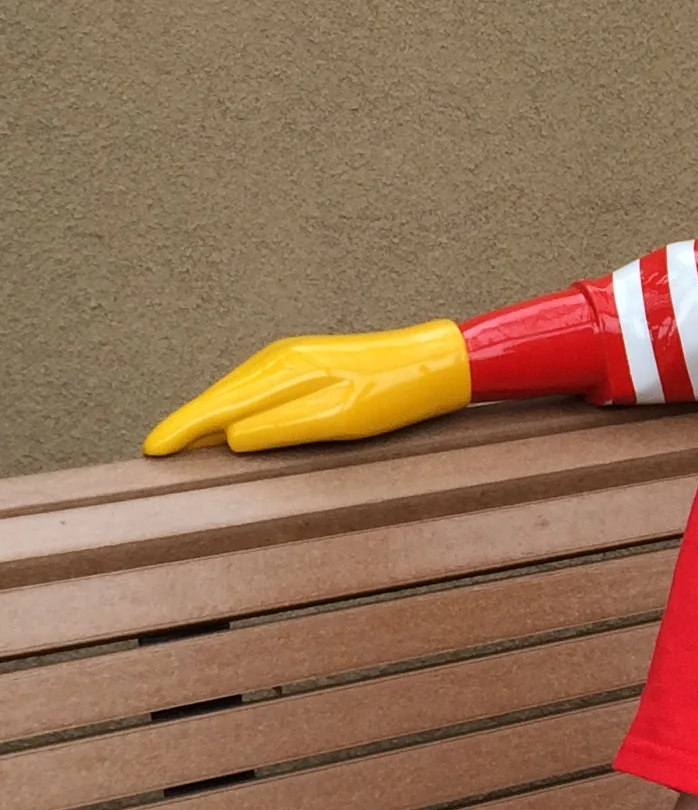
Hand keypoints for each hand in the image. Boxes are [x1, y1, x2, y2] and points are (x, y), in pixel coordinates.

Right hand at [143, 321, 472, 454]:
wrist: (434, 363)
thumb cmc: (393, 397)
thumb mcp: (342, 421)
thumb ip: (284, 428)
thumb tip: (228, 438)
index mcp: (285, 374)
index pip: (220, 408)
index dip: (184, 431)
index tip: (152, 451)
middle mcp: (281, 360)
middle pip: (220, 397)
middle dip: (186, 423)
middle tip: (153, 451)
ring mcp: (293, 358)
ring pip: (236, 390)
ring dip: (206, 414)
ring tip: (180, 441)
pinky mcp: (307, 362)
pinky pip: (255, 386)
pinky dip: (232, 404)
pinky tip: (228, 419)